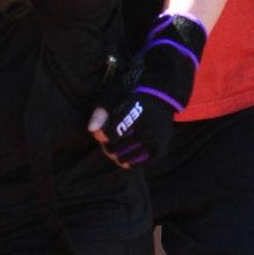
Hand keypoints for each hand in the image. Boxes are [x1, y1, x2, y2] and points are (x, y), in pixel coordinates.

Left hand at [89, 11, 206, 167]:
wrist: (162, 92)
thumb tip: (91, 130)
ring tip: (114, 149)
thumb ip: (102, 110)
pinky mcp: (161, 146)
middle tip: (107, 140)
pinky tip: (125, 160)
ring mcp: (156, 138)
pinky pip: (144, 161)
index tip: (100, 131)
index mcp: (135, 112)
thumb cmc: (133, 91)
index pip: (112, 133)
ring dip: (117, 155)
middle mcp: (148, 127)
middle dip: (108, 146)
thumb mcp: (115, 93)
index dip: (101, 135)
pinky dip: (133, 162)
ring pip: (129, 157)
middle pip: (118, 147)